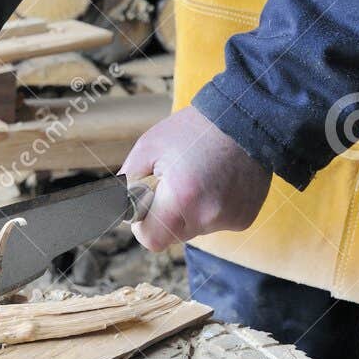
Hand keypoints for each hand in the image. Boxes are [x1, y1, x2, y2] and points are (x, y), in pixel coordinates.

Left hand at [120, 105, 270, 252]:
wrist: (244, 119)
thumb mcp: (149, 147)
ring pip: (195, 229)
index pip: (151, 239)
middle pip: (173, 236)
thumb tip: (114, 204)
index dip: (144, 224)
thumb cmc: (192, 130)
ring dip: (190, 212)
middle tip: (174, 183)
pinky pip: (216, 223)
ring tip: (199, 178)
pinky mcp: (244, 218)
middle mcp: (209, 215)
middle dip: (166, 216)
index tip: (148, 202)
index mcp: (182, 198)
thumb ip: (128, 180)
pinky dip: (212, 208)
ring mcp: (230, 219)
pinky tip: (217, 182)